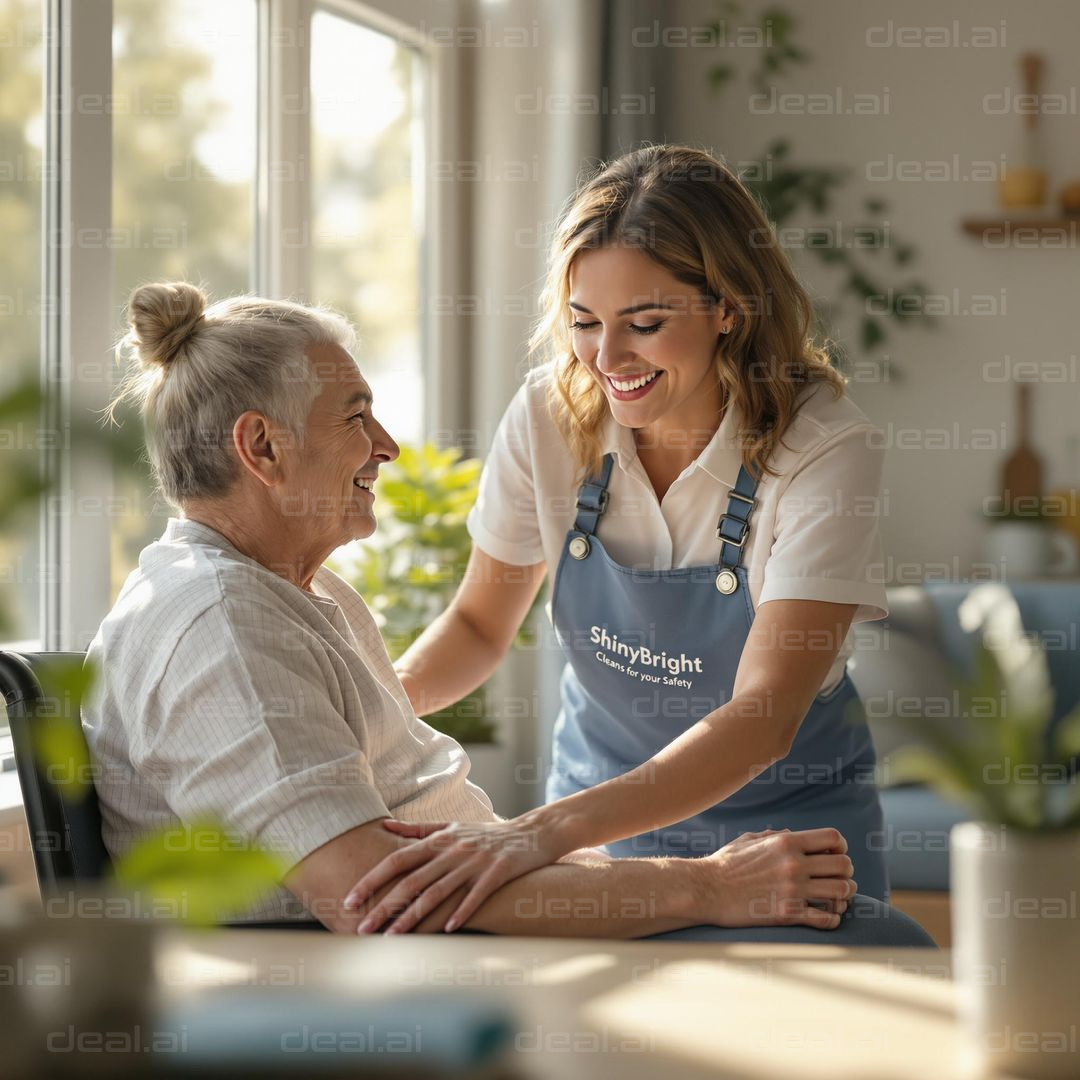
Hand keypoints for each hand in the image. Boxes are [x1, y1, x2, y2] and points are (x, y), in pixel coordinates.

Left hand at [343, 817, 568, 933]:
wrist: (531, 833)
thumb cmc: (485, 834)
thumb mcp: (451, 827)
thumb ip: (417, 830)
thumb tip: (383, 827)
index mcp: (439, 839)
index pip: (398, 859)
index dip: (372, 879)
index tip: (349, 899)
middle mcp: (453, 850)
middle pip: (413, 881)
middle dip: (384, 906)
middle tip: (361, 928)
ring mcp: (475, 862)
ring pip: (439, 892)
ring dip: (413, 918)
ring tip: (391, 938)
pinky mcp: (497, 873)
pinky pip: (476, 895)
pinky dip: (462, 911)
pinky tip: (447, 930)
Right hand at [699, 827, 856, 929]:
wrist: (706, 890)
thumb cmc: (724, 864)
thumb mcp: (748, 841)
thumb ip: (773, 835)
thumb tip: (791, 834)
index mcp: (785, 842)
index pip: (833, 838)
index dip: (841, 847)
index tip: (835, 855)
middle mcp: (793, 863)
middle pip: (844, 865)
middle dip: (846, 873)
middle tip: (838, 880)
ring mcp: (792, 889)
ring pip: (842, 892)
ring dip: (844, 896)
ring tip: (837, 900)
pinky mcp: (787, 914)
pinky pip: (826, 919)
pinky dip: (833, 919)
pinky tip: (826, 917)